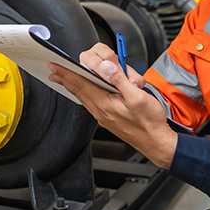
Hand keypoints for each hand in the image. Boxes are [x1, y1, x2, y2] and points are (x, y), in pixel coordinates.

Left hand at [48, 43, 176, 168]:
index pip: (81, 84)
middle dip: (65, 79)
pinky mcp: (109, 118)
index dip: (66, 74)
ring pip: (84, 97)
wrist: (156, 142)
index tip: (55, 67)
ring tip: (64, 80)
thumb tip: (106, 67)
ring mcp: (104, 116)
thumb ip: (120, 80)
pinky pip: (92, 103)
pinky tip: (85, 92)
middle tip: (53, 71)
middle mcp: (101, 111)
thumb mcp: (137, 96)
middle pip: (79, 91)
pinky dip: (84, 94)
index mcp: (105, 104)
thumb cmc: (150, 122)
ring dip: (73, 86)